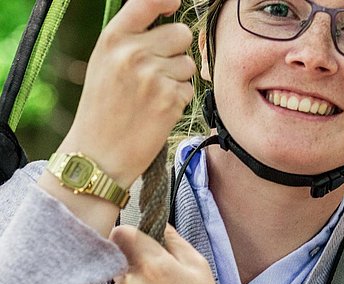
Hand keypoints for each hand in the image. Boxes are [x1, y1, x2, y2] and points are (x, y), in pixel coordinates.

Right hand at [60, 0, 195, 186]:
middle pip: (181, 33)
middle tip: (157, 72)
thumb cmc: (102, 109)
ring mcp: (153, 76)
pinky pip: (190, 88)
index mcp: (113, 39)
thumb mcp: (104, 64)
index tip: (174, 3)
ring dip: (178, 79)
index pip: (147, 1)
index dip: (166, 1)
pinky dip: (179, 100)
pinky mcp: (170, 99)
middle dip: (176, 51)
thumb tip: (165, 14)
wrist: (98, 154)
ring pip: (189, 63)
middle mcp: (133, 53)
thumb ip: (131, 39)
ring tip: (153, 96)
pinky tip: (158, 111)